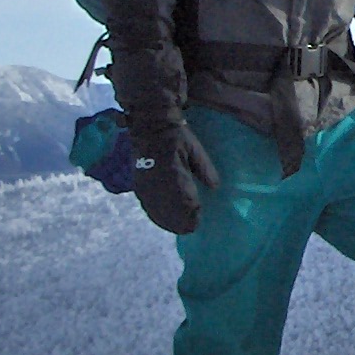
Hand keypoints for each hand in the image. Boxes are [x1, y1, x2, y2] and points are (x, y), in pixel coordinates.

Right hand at [130, 119, 219, 234]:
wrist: (149, 126)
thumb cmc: (176, 136)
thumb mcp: (195, 149)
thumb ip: (205, 168)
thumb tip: (215, 187)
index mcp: (174, 174)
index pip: (185, 203)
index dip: (193, 215)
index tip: (199, 219)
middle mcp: (158, 185)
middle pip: (171, 213)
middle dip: (182, 222)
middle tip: (191, 227)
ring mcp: (146, 187)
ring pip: (158, 213)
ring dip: (169, 222)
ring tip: (180, 228)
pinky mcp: (139, 186)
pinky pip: (148, 207)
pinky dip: (157, 216)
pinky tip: (164, 221)